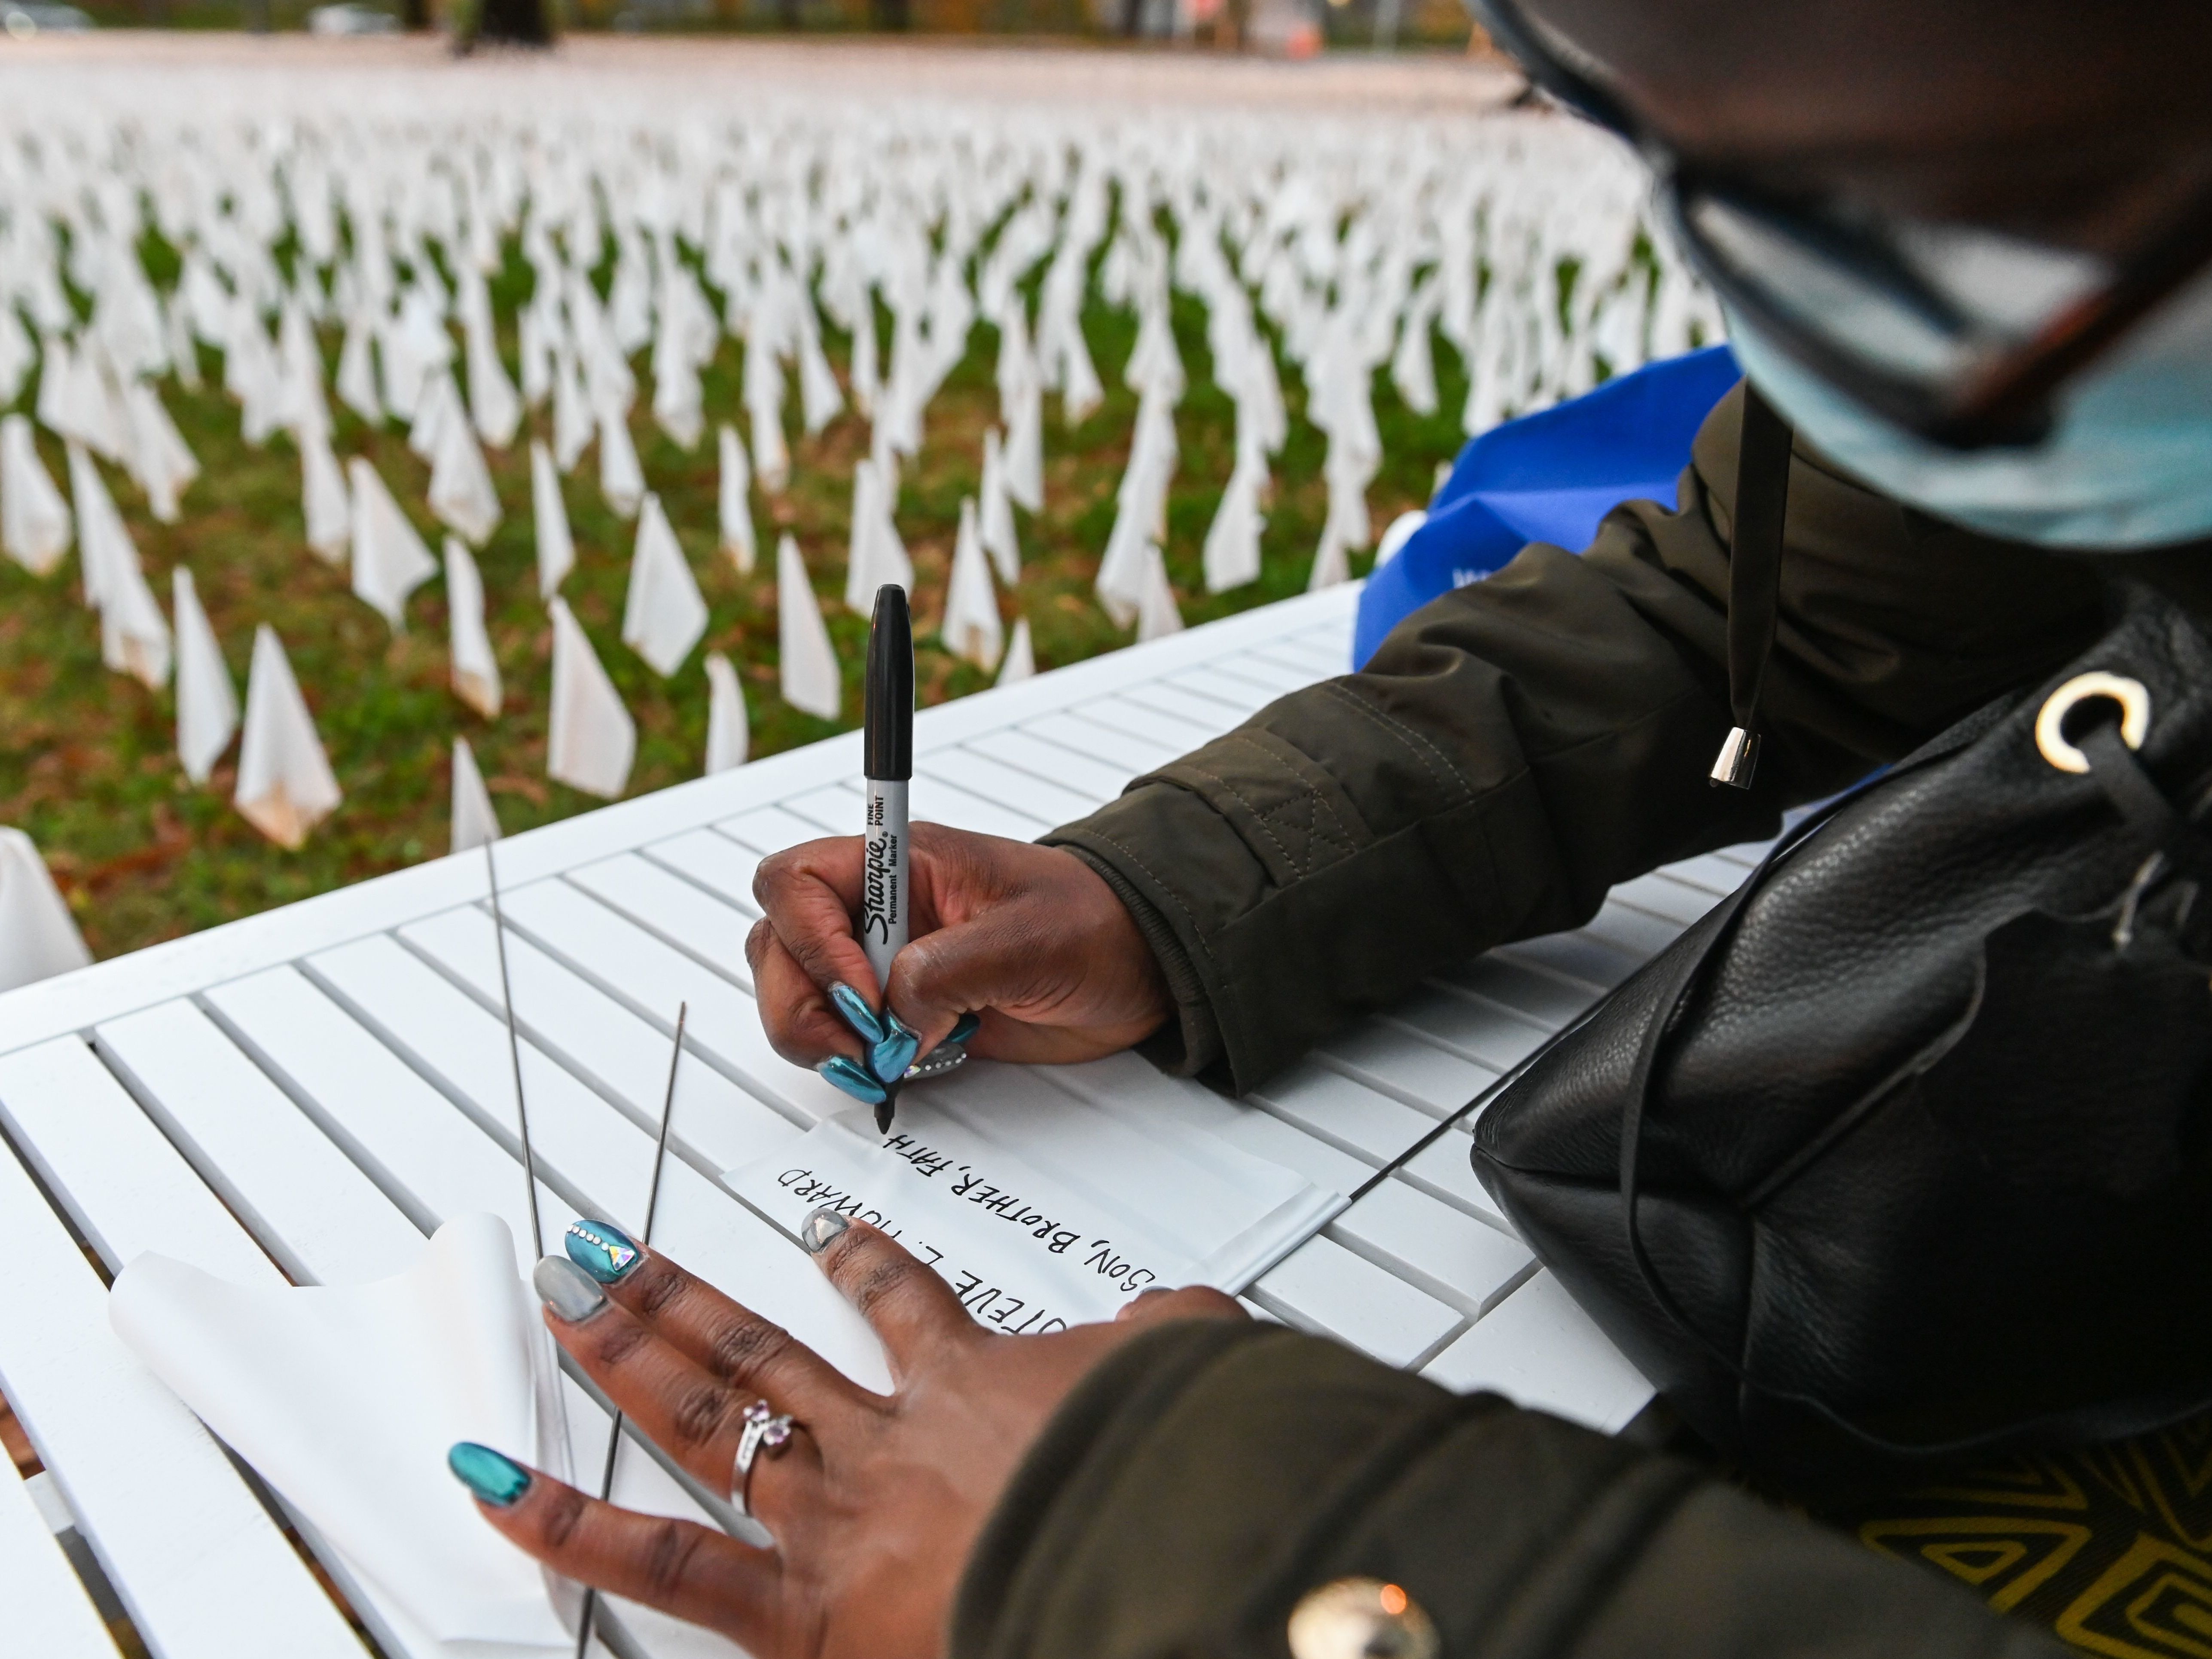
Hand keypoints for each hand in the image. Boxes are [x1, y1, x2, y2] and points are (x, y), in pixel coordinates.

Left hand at [462, 1217, 1244, 1658]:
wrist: (1154, 1561)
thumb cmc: (1173, 1482)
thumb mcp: (1193, 1374)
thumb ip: (1164, 1335)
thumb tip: (1175, 1315)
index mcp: (974, 1382)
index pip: (903, 1306)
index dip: (862, 1264)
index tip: (831, 1239)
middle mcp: (886, 1436)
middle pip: (759, 1346)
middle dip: (676, 1294)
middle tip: (610, 1249)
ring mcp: (835, 1514)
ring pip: (705, 1413)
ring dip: (621, 1352)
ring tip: (560, 1299)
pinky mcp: (806, 1611)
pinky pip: (666, 1563)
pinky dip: (569, 1528)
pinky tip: (494, 1488)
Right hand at [746, 824, 1173, 1068]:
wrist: (1139, 968)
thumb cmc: (1097, 926)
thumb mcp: (1028, 939)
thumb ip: (949, 970)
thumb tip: (894, 1014)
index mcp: (901, 864)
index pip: (798, 882)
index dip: (811, 941)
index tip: (863, 993)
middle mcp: (882, 912)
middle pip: (779, 945)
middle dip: (802, 1003)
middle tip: (862, 1043)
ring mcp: (886, 964)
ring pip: (797, 994)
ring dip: (820, 1038)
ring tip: (879, 1060)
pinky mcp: (904, 1013)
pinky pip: (841, 1037)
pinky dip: (851, 1062)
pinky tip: (894, 1070)